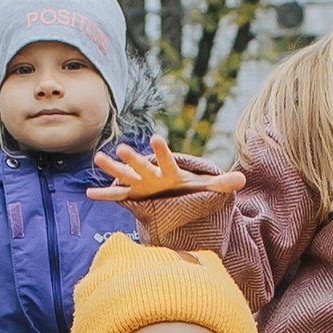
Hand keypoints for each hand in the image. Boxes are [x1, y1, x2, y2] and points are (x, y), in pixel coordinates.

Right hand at [88, 135, 244, 205]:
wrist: (175, 192)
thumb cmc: (190, 187)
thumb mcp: (206, 188)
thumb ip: (221, 184)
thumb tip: (242, 180)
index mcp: (169, 171)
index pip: (167, 160)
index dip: (161, 151)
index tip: (156, 137)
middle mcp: (152, 174)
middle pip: (142, 166)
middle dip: (133, 159)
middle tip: (122, 148)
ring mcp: (140, 183)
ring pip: (124, 175)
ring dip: (112, 169)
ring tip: (98, 159)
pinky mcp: (133, 194)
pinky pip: (116, 195)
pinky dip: (105, 195)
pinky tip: (90, 193)